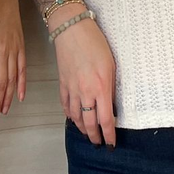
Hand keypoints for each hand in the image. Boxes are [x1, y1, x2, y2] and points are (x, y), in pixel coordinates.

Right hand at [53, 7, 116, 146]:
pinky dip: (69, 115)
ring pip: (75, 117)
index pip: (106, 120)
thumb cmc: (95, 43)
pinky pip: (65, 105)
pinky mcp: (62, 83)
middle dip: (94, 136)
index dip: (109, 135)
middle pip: (89, 123)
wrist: (71, 29)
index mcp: (100, 88)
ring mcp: (71, 89)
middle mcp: (85, 92)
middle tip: (98, 143)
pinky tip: (73, 118)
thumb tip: (110, 104)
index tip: (111, 144)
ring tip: (87, 133)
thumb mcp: (111, 65)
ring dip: (82, 128)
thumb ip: (110, 87)